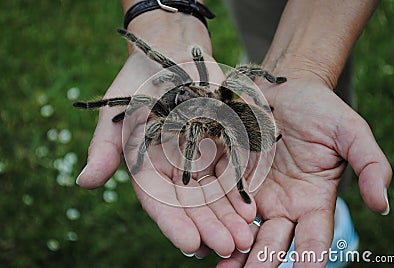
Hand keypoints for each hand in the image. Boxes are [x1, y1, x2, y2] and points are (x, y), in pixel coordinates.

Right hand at [76, 14, 255, 256]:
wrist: (169, 56)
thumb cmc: (137, 85)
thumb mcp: (119, 114)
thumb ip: (106, 148)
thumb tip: (84, 182)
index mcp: (148, 168)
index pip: (159, 203)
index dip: (173, 224)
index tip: (190, 244)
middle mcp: (174, 170)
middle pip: (192, 205)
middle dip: (209, 227)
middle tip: (227, 248)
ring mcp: (199, 159)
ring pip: (215, 195)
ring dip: (229, 217)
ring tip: (246, 237)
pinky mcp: (220, 145)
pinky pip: (232, 170)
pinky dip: (241, 190)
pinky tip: (253, 209)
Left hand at [218, 77, 391, 266]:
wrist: (283, 90)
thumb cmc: (320, 110)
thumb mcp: (350, 132)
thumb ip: (369, 165)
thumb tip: (382, 205)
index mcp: (313, 200)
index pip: (315, 236)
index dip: (312, 255)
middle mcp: (282, 204)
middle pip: (273, 240)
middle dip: (263, 261)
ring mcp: (253, 193)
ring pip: (243, 228)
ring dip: (233, 249)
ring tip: (223, 266)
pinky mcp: (230, 176)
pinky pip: (220, 199)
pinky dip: (212, 217)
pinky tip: (202, 233)